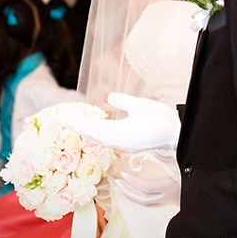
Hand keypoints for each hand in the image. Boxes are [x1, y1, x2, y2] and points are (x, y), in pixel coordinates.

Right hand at [62, 93, 180, 150]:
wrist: (174, 125)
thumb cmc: (159, 118)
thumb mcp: (136, 106)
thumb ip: (123, 102)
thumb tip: (110, 96)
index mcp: (120, 133)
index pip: (97, 129)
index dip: (83, 124)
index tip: (69, 117)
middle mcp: (117, 139)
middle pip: (92, 133)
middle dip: (77, 126)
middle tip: (61, 118)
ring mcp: (119, 141)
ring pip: (93, 134)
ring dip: (79, 127)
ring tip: (65, 118)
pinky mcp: (122, 140)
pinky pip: (101, 134)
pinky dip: (87, 128)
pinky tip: (77, 122)